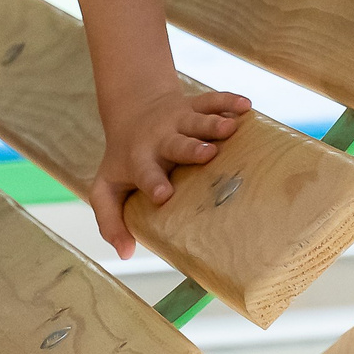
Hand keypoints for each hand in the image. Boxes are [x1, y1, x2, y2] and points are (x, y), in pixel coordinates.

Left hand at [88, 82, 253, 258]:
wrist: (132, 108)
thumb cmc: (124, 159)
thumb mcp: (107, 189)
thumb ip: (110, 220)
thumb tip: (126, 253)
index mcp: (139, 160)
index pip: (145, 173)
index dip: (154, 183)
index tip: (164, 195)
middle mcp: (160, 138)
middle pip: (176, 143)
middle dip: (191, 148)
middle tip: (207, 154)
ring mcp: (178, 119)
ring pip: (197, 120)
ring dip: (213, 123)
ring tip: (230, 128)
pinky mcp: (193, 105)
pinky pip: (212, 100)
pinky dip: (229, 101)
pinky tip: (246, 106)